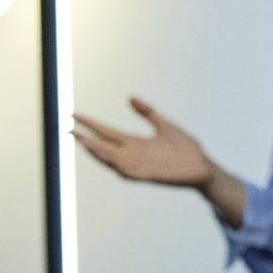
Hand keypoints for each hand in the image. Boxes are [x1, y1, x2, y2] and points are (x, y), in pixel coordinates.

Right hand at [71, 97, 215, 187]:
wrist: (204, 168)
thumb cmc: (186, 149)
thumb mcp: (165, 125)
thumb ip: (148, 112)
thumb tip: (130, 98)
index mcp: (136, 143)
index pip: (106, 132)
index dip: (90, 124)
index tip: (74, 115)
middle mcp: (134, 155)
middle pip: (103, 146)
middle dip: (86, 139)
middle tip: (68, 129)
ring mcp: (140, 165)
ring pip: (112, 160)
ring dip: (97, 152)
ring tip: (82, 142)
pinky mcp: (150, 175)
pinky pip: (129, 172)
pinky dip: (118, 166)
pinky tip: (108, 159)